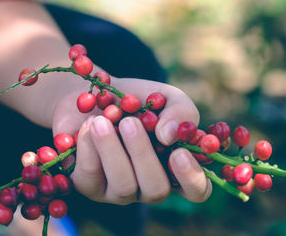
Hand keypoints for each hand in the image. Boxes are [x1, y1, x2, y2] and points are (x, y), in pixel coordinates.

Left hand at [52, 78, 211, 204]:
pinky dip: (89, 147)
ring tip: (100, 120)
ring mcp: (119, 191)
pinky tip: (88, 124)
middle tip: (130, 123)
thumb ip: (181, 111)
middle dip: (143, 155)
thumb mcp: (166, 97)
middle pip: (156, 190)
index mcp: (174, 167)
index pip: (197, 190)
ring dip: (112, 150)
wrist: (95, 94)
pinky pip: (90, 177)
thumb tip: (169, 136)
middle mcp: (149, 185)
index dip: (192, 178)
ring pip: (123, 187)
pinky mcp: (90, 186)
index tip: (179, 152)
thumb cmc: (138, 100)